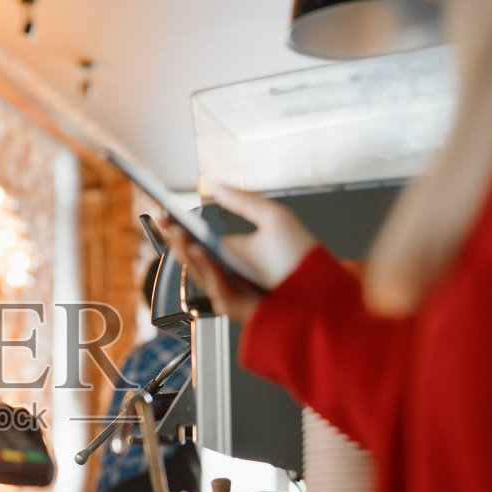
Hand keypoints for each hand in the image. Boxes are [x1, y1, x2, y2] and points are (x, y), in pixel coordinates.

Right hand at [156, 185, 317, 321]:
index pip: (198, 241)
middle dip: (178, 239)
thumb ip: (243, 200)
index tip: (167, 215)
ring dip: (189, 252)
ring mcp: (231, 290)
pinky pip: (216, 288)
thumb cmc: (303, 260)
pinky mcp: (237, 306)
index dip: (180, 229)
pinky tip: (201, 252)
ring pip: (200, 273)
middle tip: (169, 223)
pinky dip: (207, 271)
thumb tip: (216, 185)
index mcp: (234, 253)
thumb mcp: (274, 218)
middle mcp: (229, 273)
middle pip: (193, 258)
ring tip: (182, 234)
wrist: (324, 290)